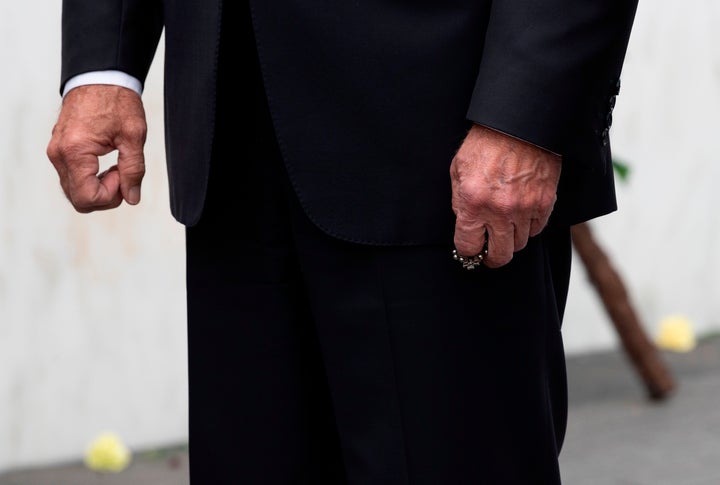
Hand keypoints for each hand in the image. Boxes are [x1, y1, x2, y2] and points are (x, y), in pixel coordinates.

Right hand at [46, 85, 147, 212]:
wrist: (100, 76)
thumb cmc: (116, 101)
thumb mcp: (133, 136)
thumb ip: (134, 170)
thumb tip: (132, 197)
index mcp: (75, 152)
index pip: (87, 198)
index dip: (111, 195)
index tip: (124, 174)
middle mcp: (59, 155)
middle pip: (79, 199)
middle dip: (106, 195)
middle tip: (123, 174)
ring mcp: (56, 152)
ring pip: (75, 191)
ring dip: (99, 187)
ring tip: (116, 167)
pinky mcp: (60, 150)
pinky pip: (73, 178)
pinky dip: (91, 179)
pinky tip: (106, 164)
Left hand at [450, 124, 560, 267]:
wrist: (518, 123)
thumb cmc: (485, 143)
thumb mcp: (458, 170)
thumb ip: (459, 202)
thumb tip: (464, 224)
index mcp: (474, 203)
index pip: (469, 246)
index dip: (468, 252)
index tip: (470, 251)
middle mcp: (500, 210)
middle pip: (500, 255)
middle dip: (492, 257)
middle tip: (489, 252)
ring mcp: (525, 208)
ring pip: (520, 244)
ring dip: (511, 240)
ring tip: (504, 228)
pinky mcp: (545, 202)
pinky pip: (537, 229)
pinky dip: (528, 227)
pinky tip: (520, 215)